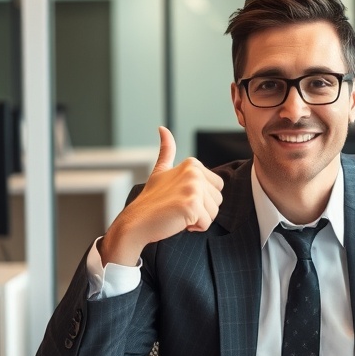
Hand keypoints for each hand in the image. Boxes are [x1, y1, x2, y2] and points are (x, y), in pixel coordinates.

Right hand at [99, 127, 223, 265]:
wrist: (136, 221)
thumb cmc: (151, 200)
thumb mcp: (160, 170)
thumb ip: (167, 150)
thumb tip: (162, 128)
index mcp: (193, 164)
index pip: (217, 187)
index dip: (202, 198)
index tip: (181, 198)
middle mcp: (195, 173)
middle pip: (218, 200)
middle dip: (202, 210)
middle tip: (179, 207)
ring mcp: (193, 188)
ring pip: (214, 213)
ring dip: (198, 220)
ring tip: (178, 214)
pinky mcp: (192, 205)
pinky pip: (206, 223)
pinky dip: (194, 228)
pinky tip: (178, 221)